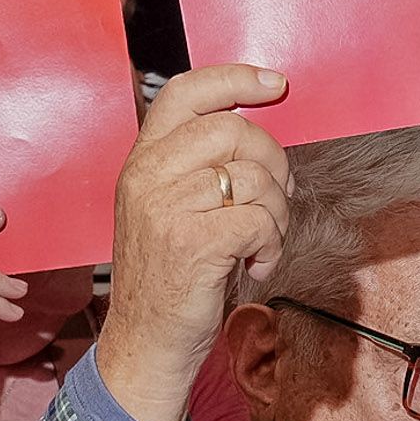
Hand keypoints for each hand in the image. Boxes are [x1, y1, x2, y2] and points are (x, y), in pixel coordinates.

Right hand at [99, 66, 294, 420]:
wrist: (145, 343)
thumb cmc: (167, 278)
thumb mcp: (166, 209)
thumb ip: (194, 167)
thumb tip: (257, 134)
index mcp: (141, 161)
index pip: (185, 92)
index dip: (236, 78)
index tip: (276, 85)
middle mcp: (147, 177)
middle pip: (233, 130)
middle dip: (273, 161)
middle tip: (278, 196)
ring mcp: (167, 209)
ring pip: (254, 177)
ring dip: (276, 212)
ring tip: (263, 240)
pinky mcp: (193, 243)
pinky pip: (259, 219)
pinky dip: (272, 243)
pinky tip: (256, 262)